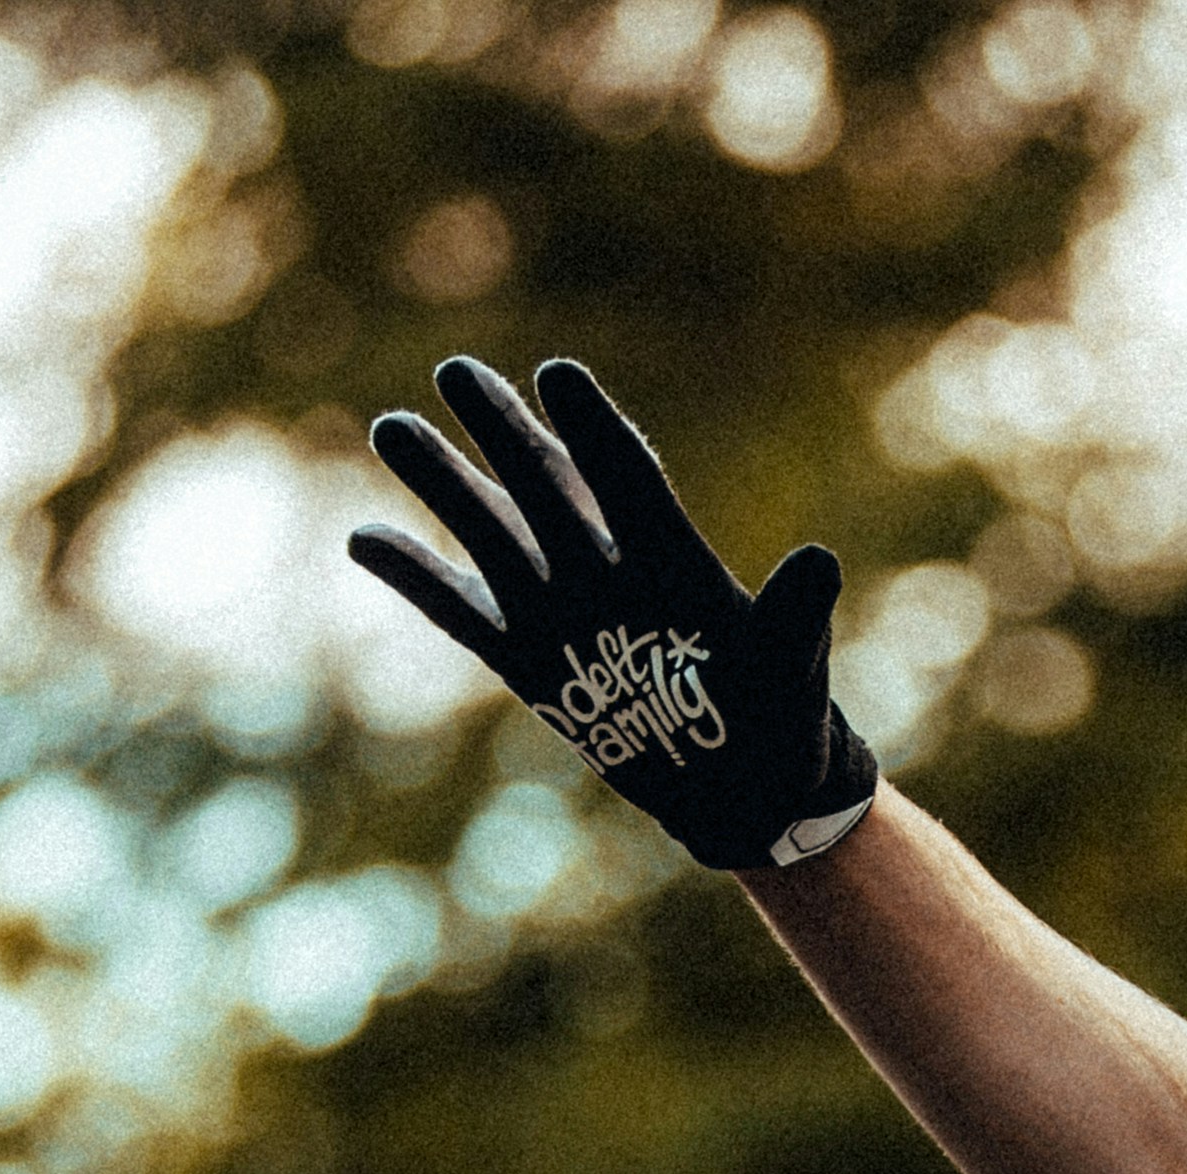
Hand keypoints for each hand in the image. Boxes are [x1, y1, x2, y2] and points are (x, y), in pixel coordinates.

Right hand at [348, 355, 878, 873]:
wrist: (749, 788)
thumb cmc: (786, 716)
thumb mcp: (796, 664)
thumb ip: (796, 613)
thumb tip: (820, 560)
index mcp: (675, 559)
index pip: (628, 480)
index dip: (594, 430)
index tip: (557, 375)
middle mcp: (609, 570)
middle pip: (545, 485)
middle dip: (502, 430)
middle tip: (458, 372)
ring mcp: (562, 611)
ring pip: (491, 532)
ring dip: (442, 483)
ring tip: (393, 425)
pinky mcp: (528, 661)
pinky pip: (461, 611)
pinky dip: (416, 577)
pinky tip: (365, 537)